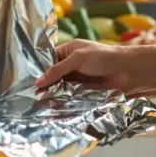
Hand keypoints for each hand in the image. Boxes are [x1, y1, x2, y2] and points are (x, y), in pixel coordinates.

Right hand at [35, 39, 149, 93]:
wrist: (130, 71)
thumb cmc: (105, 57)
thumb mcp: (78, 59)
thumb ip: (57, 70)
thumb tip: (38, 82)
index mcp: (69, 50)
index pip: (49, 59)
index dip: (39, 69)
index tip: (26, 80)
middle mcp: (72, 64)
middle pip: (53, 75)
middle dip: (45, 83)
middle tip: (29, 94)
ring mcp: (78, 78)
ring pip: (60, 87)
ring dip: (53, 93)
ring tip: (37, 102)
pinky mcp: (85, 91)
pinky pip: (70, 96)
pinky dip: (63, 101)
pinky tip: (53, 106)